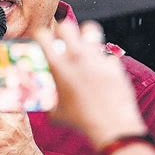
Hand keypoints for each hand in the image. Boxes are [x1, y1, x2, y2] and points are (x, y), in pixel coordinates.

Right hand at [33, 21, 147, 149]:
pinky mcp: (114, 65)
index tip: (41, 39)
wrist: (112, 128)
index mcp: (59, 66)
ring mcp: (97, 59)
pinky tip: (101, 71)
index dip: (40, 34)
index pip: (43, 35)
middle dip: (63, 30)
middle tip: (63, 39)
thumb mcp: (56, 113)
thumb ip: (48, 102)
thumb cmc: (81, 122)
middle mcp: (77, 58)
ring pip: (91, 29)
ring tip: (84, 45)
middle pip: (67, 25)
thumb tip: (43, 103)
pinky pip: (107, 54)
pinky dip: (103, 60)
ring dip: (86, 35)